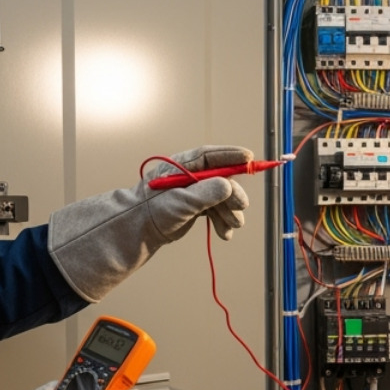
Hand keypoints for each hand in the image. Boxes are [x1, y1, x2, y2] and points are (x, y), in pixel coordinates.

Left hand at [47, 145, 253, 302]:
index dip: (231, 156)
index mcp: (183, 166)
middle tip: (240, 207)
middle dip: (233, 195)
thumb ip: (205, 193)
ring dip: (229, 212)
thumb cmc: (152, 212)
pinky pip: (216, 211)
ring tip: (231, 226)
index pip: (211, 156)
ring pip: (221, 198)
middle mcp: (190, 176)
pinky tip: (224, 233)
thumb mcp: (180, 202)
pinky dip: (222, 221)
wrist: (139, 231)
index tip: (249, 157)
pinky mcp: (195, 207)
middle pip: (221, 180)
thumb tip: (228, 186)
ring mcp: (193, 192)